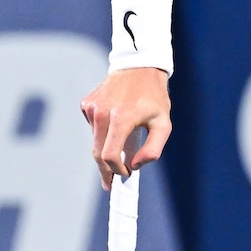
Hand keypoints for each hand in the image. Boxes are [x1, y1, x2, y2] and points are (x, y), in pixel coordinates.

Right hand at [82, 67, 171, 187]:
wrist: (139, 67)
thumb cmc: (154, 98)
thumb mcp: (163, 123)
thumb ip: (153, 149)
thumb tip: (135, 166)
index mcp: (122, 118)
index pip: (109, 155)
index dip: (116, 171)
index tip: (124, 176)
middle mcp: (102, 113)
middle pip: (98, 153)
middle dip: (106, 170)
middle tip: (111, 183)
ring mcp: (92, 107)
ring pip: (95, 141)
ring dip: (107, 148)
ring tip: (122, 140)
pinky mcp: (86, 104)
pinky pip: (93, 128)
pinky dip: (103, 132)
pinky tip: (115, 121)